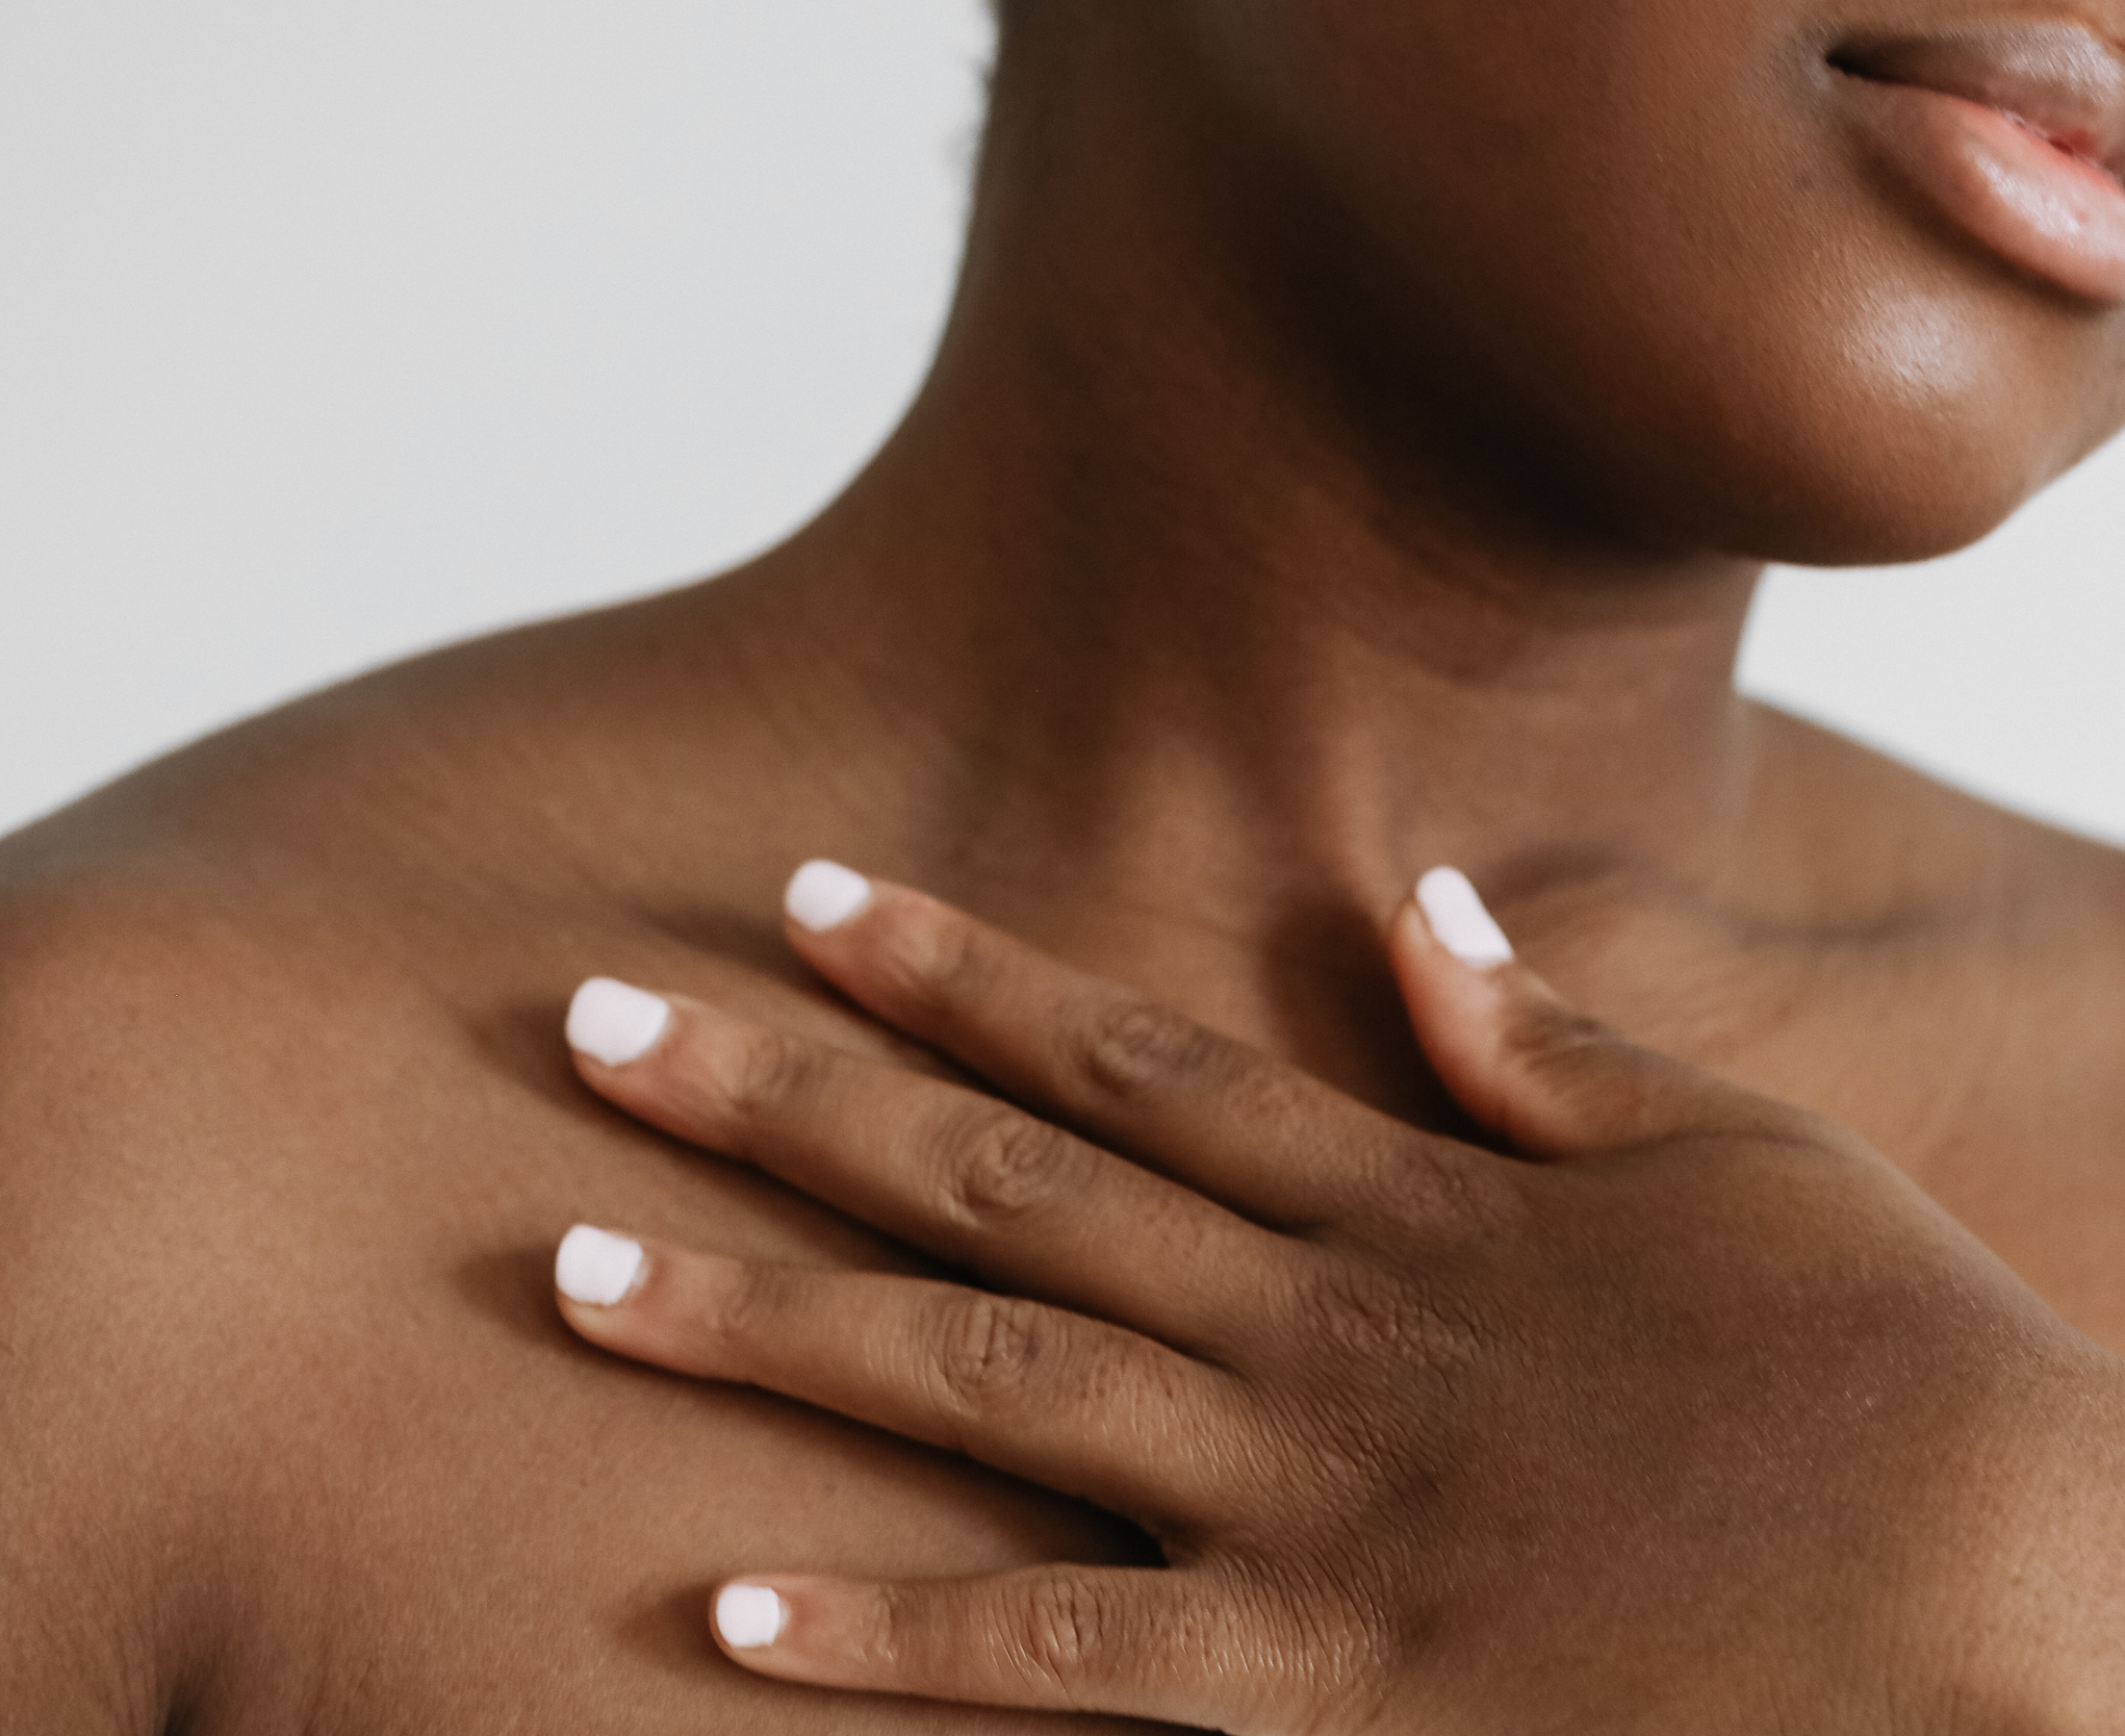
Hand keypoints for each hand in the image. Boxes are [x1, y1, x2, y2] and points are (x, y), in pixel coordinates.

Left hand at [552, 864, 2124, 1729]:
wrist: (2023, 1605)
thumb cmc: (1899, 1383)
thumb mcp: (1739, 1163)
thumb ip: (1563, 1045)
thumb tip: (1430, 909)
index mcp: (1408, 1202)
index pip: (1127, 1061)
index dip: (953, 976)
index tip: (797, 894)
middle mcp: (1318, 1335)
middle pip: (993, 1197)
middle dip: (780, 1102)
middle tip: (583, 1026)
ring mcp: (1314, 1519)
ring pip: (981, 1395)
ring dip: (764, 1326)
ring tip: (568, 1271)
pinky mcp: (1338, 1703)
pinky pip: (1071, 1668)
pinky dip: (892, 1643)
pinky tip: (726, 1617)